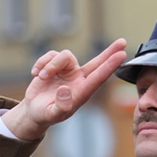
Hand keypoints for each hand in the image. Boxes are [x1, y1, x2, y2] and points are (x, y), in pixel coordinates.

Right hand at [2, 39, 126, 139]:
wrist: (33, 109)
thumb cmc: (45, 114)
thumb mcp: (52, 115)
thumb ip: (60, 105)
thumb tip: (65, 89)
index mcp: (81, 93)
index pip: (98, 78)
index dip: (110, 66)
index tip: (122, 55)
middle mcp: (78, 80)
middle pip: (96, 63)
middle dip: (109, 53)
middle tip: (123, 42)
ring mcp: (67, 71)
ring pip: (65, 56)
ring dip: (50, 66)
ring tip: (41, 77)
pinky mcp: (55, 65)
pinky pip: (51, 55)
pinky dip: (41, 63)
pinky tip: (35, 74)